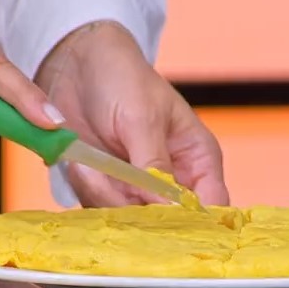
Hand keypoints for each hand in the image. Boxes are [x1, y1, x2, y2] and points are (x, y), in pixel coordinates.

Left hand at [35, 21, 228, 206]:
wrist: (77, 63)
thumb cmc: (123, 79)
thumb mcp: (143, 118)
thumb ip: (155, 166)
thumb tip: (170, 208)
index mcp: (197, 159)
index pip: (212, 204)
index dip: (196, 223)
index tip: (166, 225)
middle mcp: (172, 179)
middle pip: (168, 221)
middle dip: (136, 209)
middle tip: (110, 183)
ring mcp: (138, 187)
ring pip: (130, 219)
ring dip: (104, 195)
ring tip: (88, 162)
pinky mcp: (108, 187)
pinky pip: (100, 207)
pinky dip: (88, 190)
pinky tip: (80, 164)